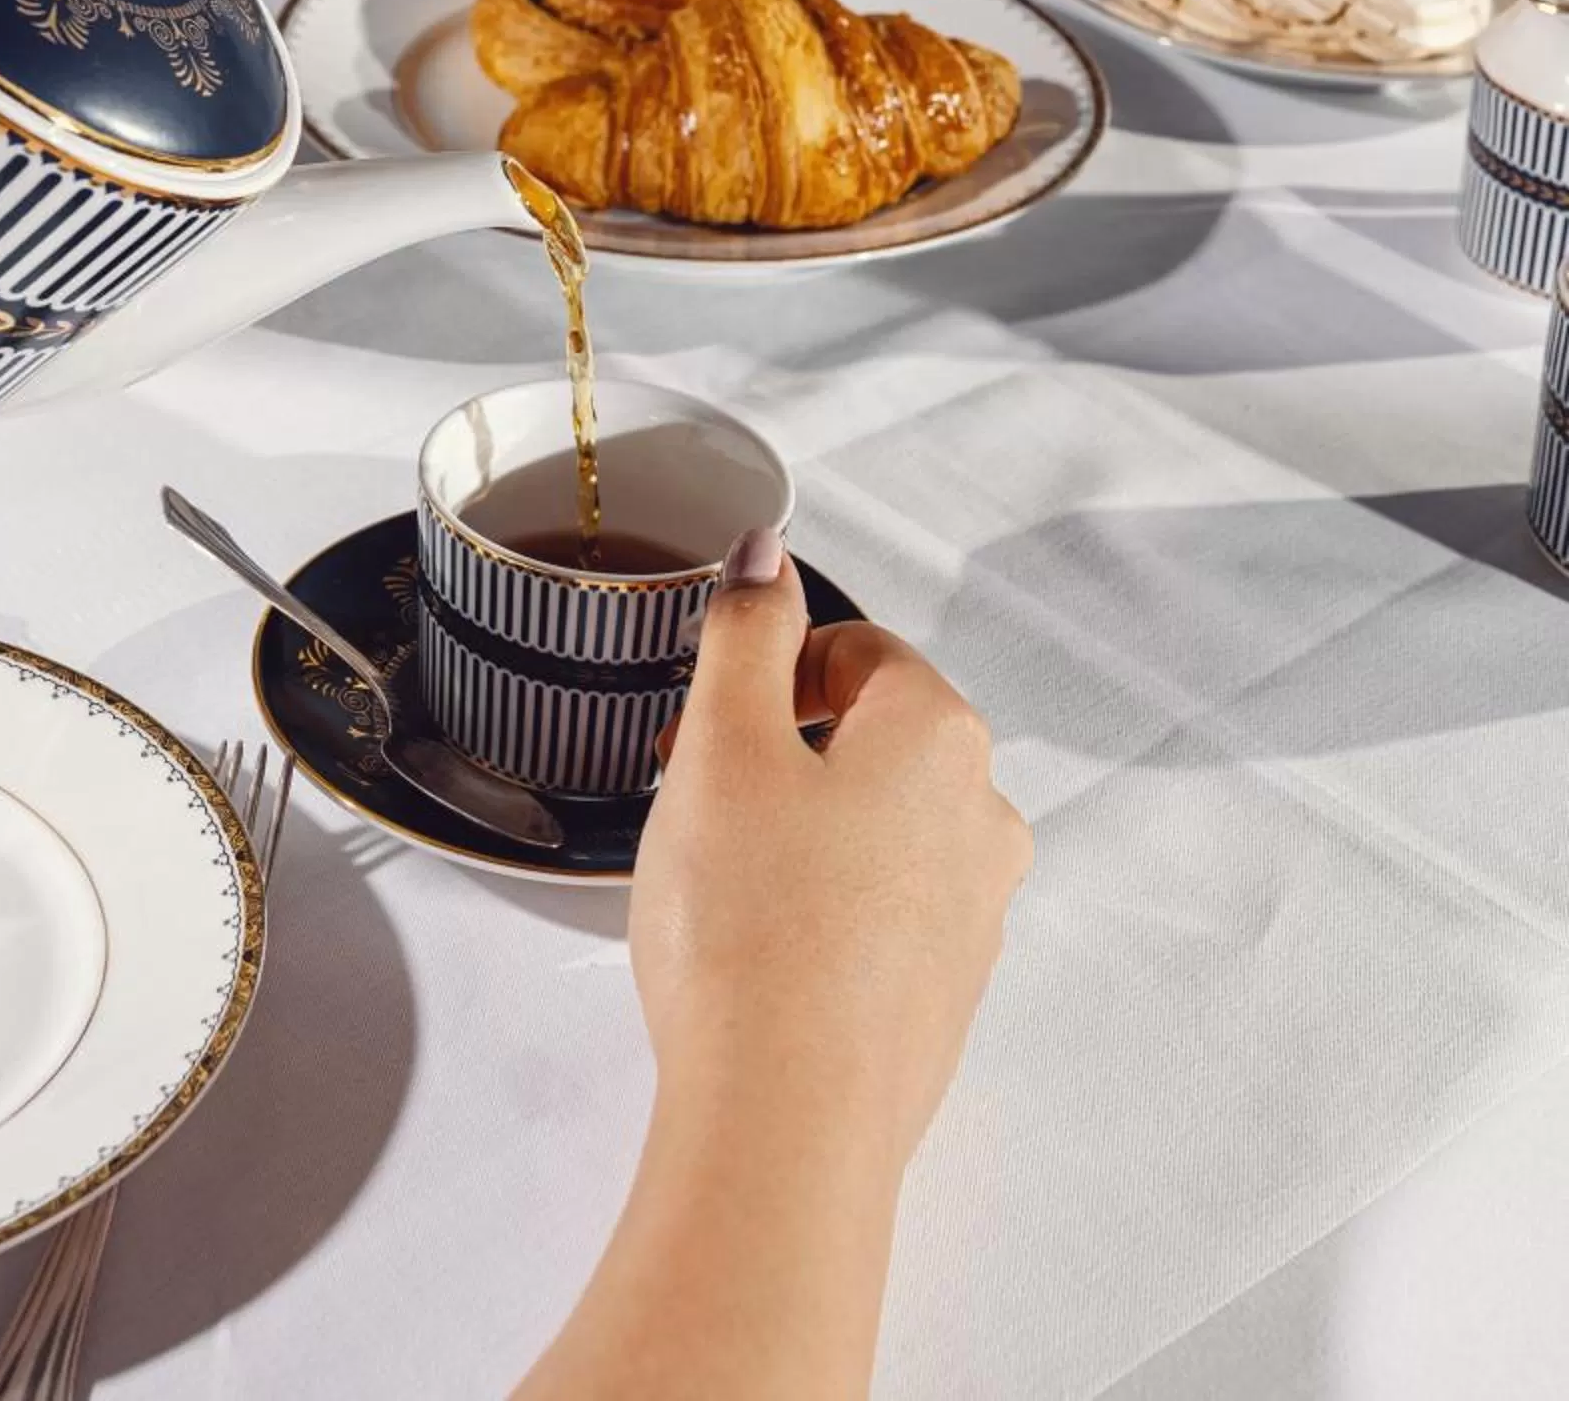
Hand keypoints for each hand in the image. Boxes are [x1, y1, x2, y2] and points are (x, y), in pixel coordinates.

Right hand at [633, 537, 1031, 1173]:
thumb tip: (768, 553)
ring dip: (800, 830)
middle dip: (779, 749)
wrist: (783, 1125)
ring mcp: (973, 916)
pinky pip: (879, 915)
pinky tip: (755, 951)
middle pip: (871, 736)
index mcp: (940, 735)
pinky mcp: (942, 996)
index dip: (765, 669)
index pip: (854, 648)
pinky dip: (819, 910)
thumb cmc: (751, 932)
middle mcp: (981, 818)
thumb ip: (745, 630)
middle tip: (696, 793)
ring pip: (876, 827)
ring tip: (720, 880)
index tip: (704, 720)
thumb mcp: (720, 744)